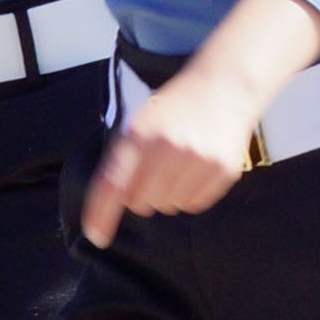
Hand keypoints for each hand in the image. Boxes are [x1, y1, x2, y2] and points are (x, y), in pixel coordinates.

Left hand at [81, 68, 256, 248]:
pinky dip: (189, 193)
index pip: (112, 183)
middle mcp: (168, 148)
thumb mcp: (141, 120)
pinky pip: (194, 205)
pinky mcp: (223, 171)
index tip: (95, 235)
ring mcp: (198, 160)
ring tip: (177, 162)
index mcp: (140, 133)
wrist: (224, 85)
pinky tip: (195, 167)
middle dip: (139, 193)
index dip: (100, 213)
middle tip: (152, 167)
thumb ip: (124, 156)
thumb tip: (115, 200)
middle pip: (139, 202)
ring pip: (167, 207)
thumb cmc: (175, 105)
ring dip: (166, 193)